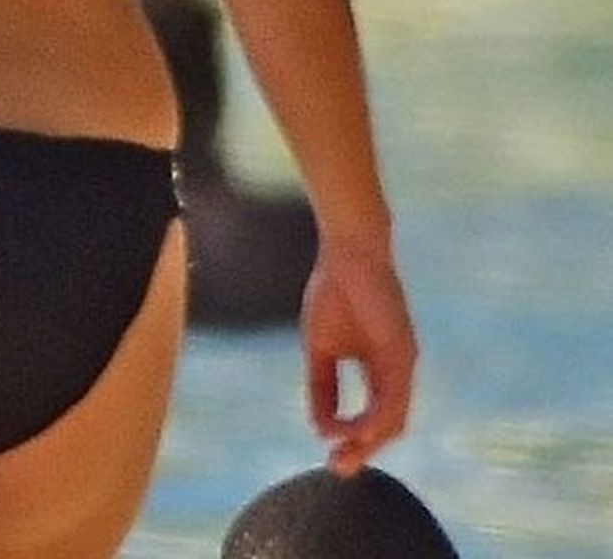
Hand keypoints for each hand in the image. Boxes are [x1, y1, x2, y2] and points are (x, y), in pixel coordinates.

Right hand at [301, 237, 416, 474]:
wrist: (346, 253)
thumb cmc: (333, 293)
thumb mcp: (319, 349)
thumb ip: (322, 388)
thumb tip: (321, 430)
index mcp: (378, 370)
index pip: (372, 417)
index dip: (351, 439)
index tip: (327, 454)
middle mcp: (396, 372)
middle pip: (386, 426)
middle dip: (362, 451)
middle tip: (337, 468)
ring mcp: (402, 363)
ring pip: (394, 419)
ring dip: (369, 442)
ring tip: (343, 455)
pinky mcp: (403, 353)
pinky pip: (394, 398)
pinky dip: (376, 419)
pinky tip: (356, 430)